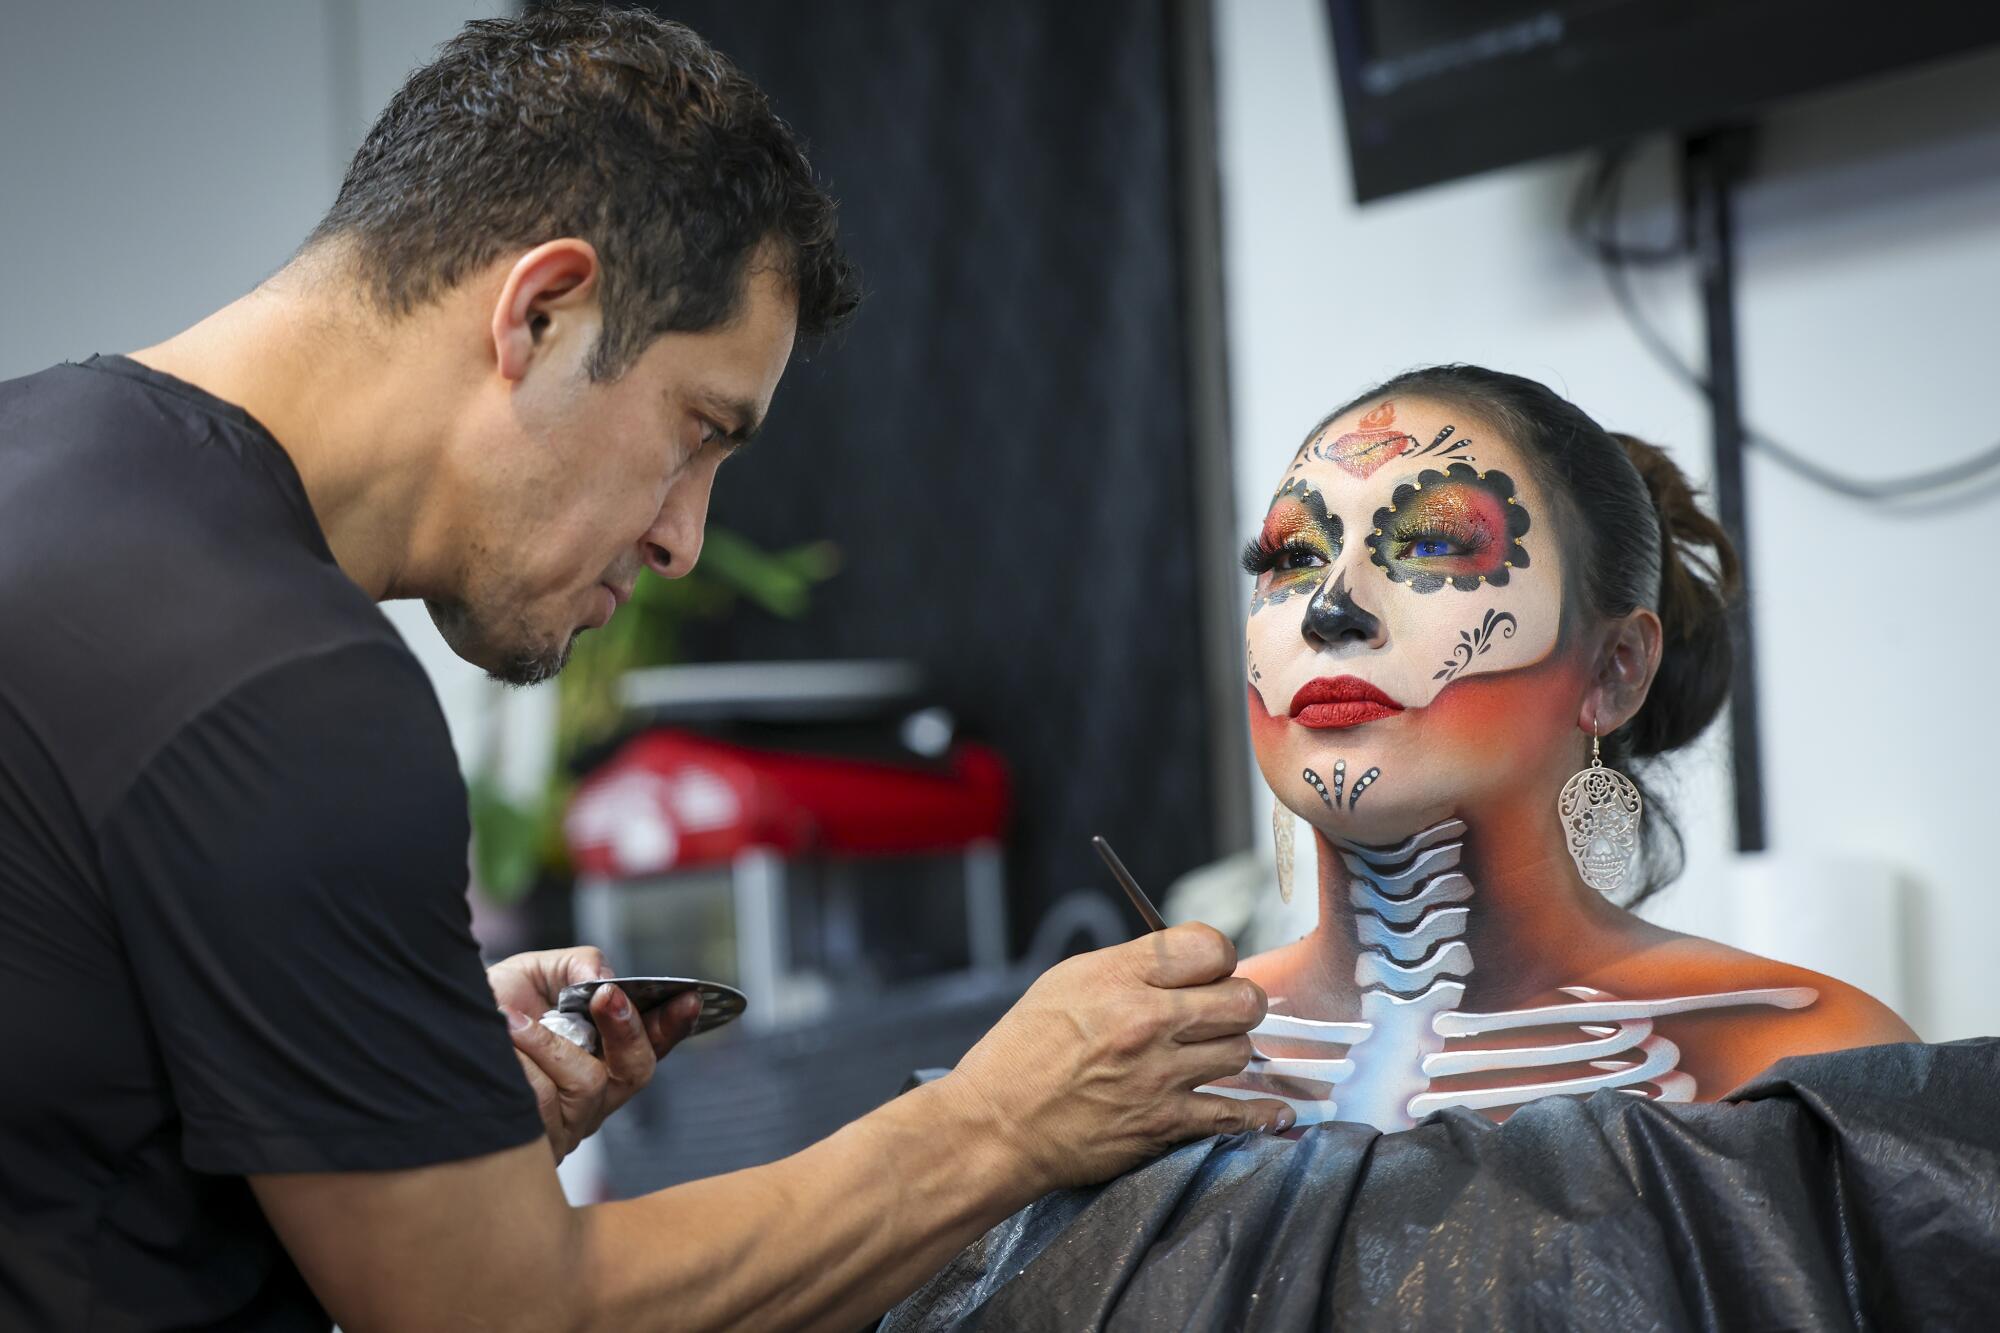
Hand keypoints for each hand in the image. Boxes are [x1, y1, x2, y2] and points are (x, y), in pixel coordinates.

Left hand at [487, 946, 701, 1160]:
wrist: (429, 1043)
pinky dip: (522, 1061)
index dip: (675, 1023)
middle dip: (626, 1029)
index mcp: (603, 1054)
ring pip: (587, 1083)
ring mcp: (568, 1123)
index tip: (688, 998)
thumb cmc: (488, 1012)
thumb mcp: (533, 973)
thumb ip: (577, 966)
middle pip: (636, 1071)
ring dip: (549, 1042)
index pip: (653, 1042)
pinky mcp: (537, 1142)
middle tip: (607, 996)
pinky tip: (499, 1042)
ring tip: (509, 1018)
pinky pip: (544, 1099)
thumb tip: (604, 980)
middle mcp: (594, 1097)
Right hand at [936, 923, 1289, 1192]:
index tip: (1208, 971)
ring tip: (1210, 1055)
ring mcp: (1160, 1075)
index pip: (1209, 945)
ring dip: (1232, 1051)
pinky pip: (1234, 1114)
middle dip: (1239, 1002)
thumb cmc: (1021, 1051)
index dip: (1216, 957)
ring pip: (1241, 1051)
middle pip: (1242, 998)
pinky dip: (1259, 1113)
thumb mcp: (1066, 982)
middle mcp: (1147, 1021)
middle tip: (1221, 1012)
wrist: (996, 1125)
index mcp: (1120, 976)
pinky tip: (1274, 1109)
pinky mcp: (1164, 1124)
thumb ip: (1130, 967)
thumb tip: (1184, 965)